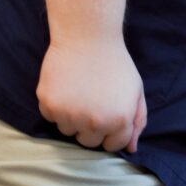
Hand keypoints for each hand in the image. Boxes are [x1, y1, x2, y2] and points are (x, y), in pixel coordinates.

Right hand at [36, 36, 146, 152]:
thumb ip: (136, 121)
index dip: (112, 131)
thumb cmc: (115, 63)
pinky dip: (56, 106)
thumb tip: (131, 148)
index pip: (112, 146)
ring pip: (68, 131)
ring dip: (73, 118)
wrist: (88, 37)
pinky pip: (51, 118)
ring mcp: (69, 115)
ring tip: (80, 91)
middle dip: (92, 128)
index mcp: (119, 120)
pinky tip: (66, 86)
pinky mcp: (49, 105)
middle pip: (89, 142)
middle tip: (93, 102)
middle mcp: (93, 122)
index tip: (109, 115)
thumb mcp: (136, 91)